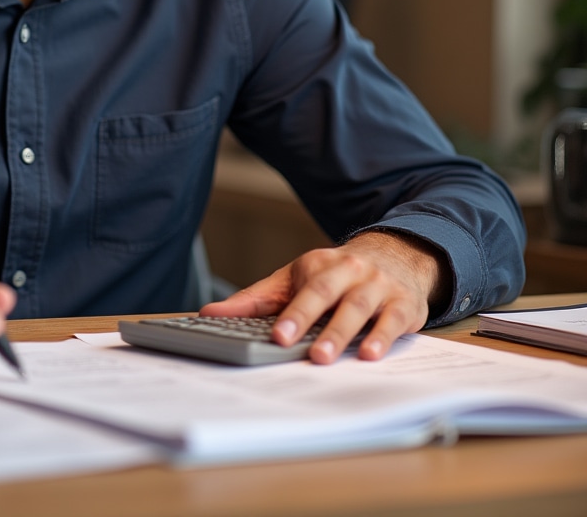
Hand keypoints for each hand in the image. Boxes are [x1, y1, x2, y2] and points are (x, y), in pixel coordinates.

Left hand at [199, 231, 448, 362]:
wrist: (396, 255)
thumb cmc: (334, 276)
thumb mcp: (294, 280)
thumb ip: (255, 300)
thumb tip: (209, 313)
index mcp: (317, 265)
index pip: (301, 290)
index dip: (290, 314)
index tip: (277, 336)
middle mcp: (348, 271)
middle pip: (327, 293)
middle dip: (310, 319)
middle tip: (295, 346)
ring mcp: (378, 286)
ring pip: (360, 307)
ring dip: (343, 333)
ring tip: (327, 357)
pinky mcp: (404, 304)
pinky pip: (394, 320)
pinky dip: (383, 337)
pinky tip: (370, 355)